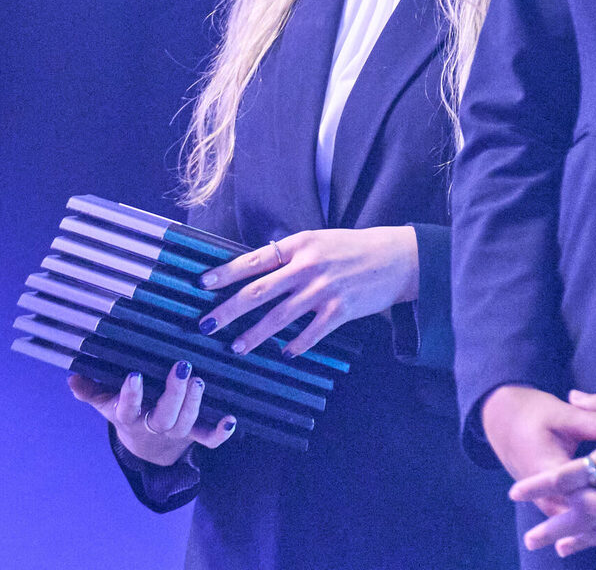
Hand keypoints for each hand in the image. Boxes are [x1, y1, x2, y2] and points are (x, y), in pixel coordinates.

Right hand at [68, 361, 236, 465]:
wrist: (146, 445)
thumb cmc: (126, 411)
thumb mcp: (105, 403)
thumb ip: (89, 390)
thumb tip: (71, 379)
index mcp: (129, 416)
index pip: (128, 407)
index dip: (132, 395)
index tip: (135, 376)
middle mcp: (154, 425)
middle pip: (164, 415)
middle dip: (174, 393)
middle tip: (182, 367)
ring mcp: (177, 431)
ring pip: (187, 422)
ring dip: (194, 403)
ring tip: (199, 380)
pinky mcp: (195, 434)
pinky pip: (210, 439)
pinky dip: (221, 432)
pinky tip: (231, 419)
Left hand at [196, 226, 417, 357]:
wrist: (394, 258)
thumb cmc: (350, 248)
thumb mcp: (316, 241)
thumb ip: (288, 255)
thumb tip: (254, 271)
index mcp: (297, 246)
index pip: (253, 261)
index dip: (225, 273)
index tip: (202, 284)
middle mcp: (306, 267)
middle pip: (258, 292)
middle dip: (228, 310)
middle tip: (206, 324)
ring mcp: (323, 290)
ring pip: (278, 318)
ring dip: (253, 335)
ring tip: (236, 347)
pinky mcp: (340, 311)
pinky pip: (309, 334)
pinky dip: (294, 346)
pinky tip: (282, 354)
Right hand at [479, 384, 595, 568]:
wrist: (504, 426)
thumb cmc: (534, 416)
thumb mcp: (560, 415)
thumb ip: (593, 421)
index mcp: (550, 473)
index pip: (585, 497)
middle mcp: (555, 499)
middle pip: (595, 526)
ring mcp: (561, 508)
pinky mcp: (567, 508)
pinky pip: (593, 531)